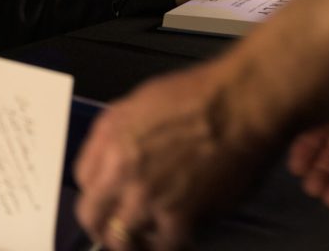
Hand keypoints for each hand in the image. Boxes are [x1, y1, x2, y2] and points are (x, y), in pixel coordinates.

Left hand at [74, 63, 273, 250]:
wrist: (245, 101)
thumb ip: (119, 131)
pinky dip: (170, 241)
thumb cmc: (205, 92)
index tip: (110, 196)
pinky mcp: (179, 221)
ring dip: (137, 238)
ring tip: (156, 229)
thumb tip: (110, 159)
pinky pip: (162, 247)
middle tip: (124, 225)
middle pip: (93, 218)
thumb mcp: (145, 99)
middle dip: (106, 223)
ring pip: (123, 240)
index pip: (83, 181)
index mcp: (112, 138)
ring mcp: (148, 200)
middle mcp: (122, 172)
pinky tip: (183, 229)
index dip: (99, 189)